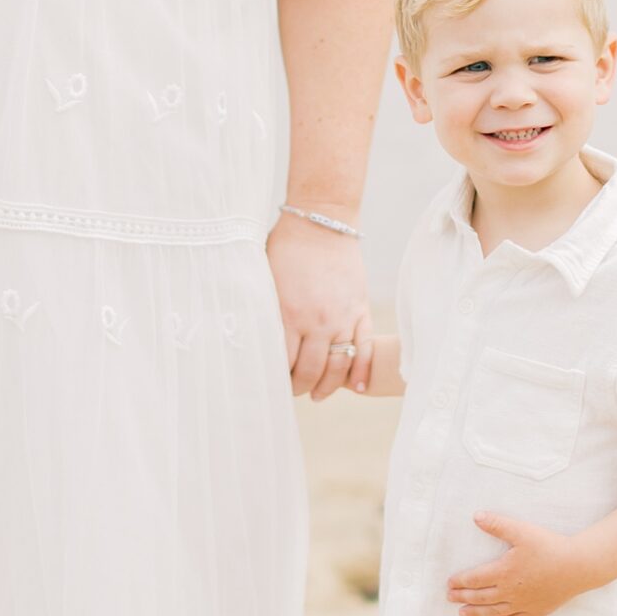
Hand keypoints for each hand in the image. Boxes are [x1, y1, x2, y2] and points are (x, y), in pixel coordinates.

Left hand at [265, 210, 372, 398]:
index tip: (271, 383)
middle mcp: (318, 321)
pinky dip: (362, 371)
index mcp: (289, 314)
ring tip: (317, 394)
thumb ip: (263, 311)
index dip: (276, 378)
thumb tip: (251, 339)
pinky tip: (356, 387)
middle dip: (299, 387)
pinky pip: (365, 348)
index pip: (283, 363)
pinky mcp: (361, 310)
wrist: (322, 221)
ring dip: (327, 386)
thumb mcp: (264, 279)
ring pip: (338, 366)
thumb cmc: (286, 247)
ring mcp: (343, 317)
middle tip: (292, 390)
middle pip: (310, 371)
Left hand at [447, 512, 596, 615]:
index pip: (475, 578)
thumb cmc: (550, 547)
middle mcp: (510, 591)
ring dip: (476, 613)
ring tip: (463, 614)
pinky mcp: (537, 610)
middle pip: (481, 596)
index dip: (460, 581)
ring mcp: (523, 603)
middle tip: (450, 599)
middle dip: (463, 597)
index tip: (449, 583)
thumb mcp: (522, 531)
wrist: (578, 566)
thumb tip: (476, 516)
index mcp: (504, 571)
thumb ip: (498, 524)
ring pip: (494, 610)